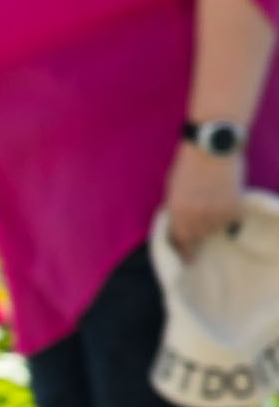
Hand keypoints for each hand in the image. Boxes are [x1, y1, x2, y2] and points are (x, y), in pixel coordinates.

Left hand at [164, 139, 243, 258]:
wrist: (213, 146)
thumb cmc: (189, 164)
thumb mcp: (173, 189)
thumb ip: (177, 209)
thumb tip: (179, 226)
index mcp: (177, 214)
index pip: (178, 241)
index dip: (182, 251)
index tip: (186, 260)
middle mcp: (195, 220)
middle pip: (197, 239)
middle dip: (197, 237)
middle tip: (201, 234)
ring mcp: (215, 217)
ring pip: (214, 231)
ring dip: (213, 224)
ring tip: (214, 205)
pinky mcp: (233, 211)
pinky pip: (231, 222)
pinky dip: (229, 215)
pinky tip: (227, 199)